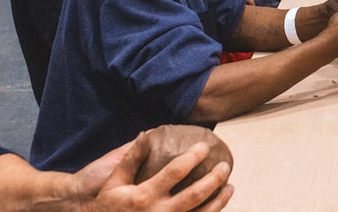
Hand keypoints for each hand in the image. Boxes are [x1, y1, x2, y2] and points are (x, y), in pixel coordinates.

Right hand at [71, 133, 232, 210]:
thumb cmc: (107, 204)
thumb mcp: (114, 181)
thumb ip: (131, 158)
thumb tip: (146, 134)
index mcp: (144, 196)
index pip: (175, 172)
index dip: (193, 157)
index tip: (205, 146)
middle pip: (194, 195)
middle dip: (214, 179)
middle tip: (225, 166)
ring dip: (218, 201)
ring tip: (230, 186)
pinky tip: (218, 206)